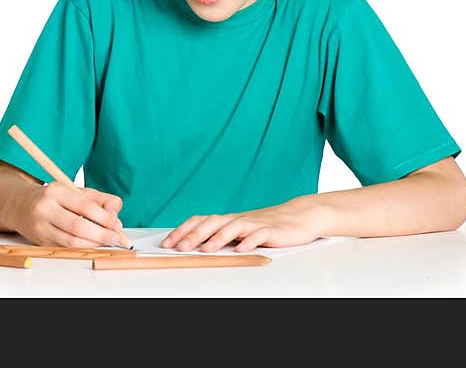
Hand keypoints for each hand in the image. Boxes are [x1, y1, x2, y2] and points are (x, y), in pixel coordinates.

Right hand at [12, 181, 124, 247]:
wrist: (20, 205)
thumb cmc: (53, 198)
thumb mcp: (76, 191)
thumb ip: (100, 199)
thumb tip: (115, 213)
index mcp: (56, 191)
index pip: (84, 206)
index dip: (104, 217)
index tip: (116, 224)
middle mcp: (45, 208)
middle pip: (77, 226)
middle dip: (100, 234)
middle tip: (114, 237)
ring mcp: (40, 226)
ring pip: (71, 241)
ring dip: (93, 244)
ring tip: (105, 241)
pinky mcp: (40, 241)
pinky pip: (65, 248)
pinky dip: (82, 248)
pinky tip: (91, 244)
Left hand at [161, 198, 322, 251]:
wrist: (298, 217)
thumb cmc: (265, 226)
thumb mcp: (240, 232)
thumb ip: (221, 237)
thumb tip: (193, 247)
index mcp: (227, 219)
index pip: (200, 221)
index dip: (182, 230)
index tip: (167, 242)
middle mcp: (237, 219)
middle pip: (212, 223)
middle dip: (193, 235)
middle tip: (180, 247)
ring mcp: (254, 224)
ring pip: (233, 227)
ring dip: (217, 238)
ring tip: (205, 249)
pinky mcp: (271, 231)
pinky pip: (258, 235)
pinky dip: (249, 242)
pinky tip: (241, 249)